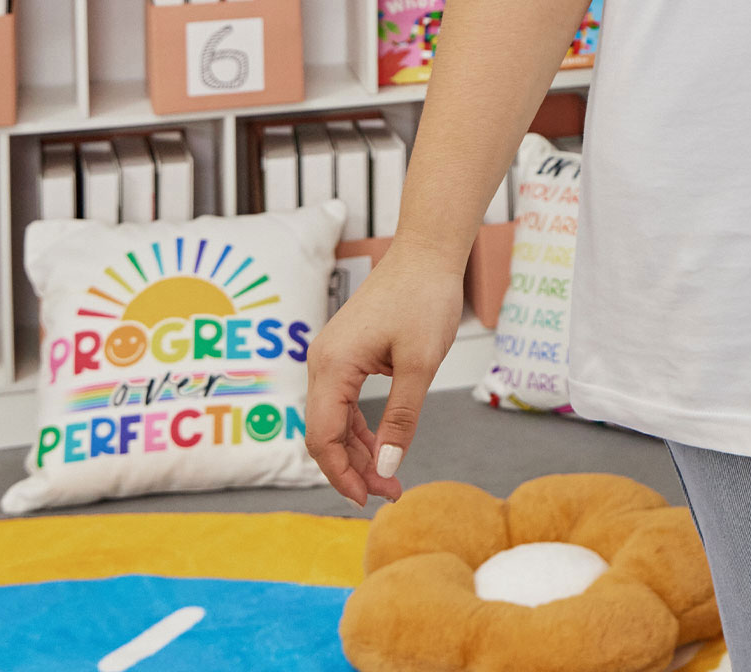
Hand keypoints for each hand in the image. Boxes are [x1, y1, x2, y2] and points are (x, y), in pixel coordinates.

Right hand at [304, 244, 464, 506]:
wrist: (428, 252)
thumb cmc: (426, 298)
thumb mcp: (421, 363)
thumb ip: (401, 417)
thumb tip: (385, 467)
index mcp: (332, 366)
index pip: (323, 438)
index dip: (343, 475)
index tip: (370, 499)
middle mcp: (322, 363)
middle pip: (325, 433)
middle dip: (354, 467)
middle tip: (390, 491)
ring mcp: (332, 357)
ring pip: (334, 419)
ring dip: (359, 450)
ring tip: (389, 477)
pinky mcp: (346, 353)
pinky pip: (345, 401)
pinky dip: (362, 427)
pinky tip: (382, 445)